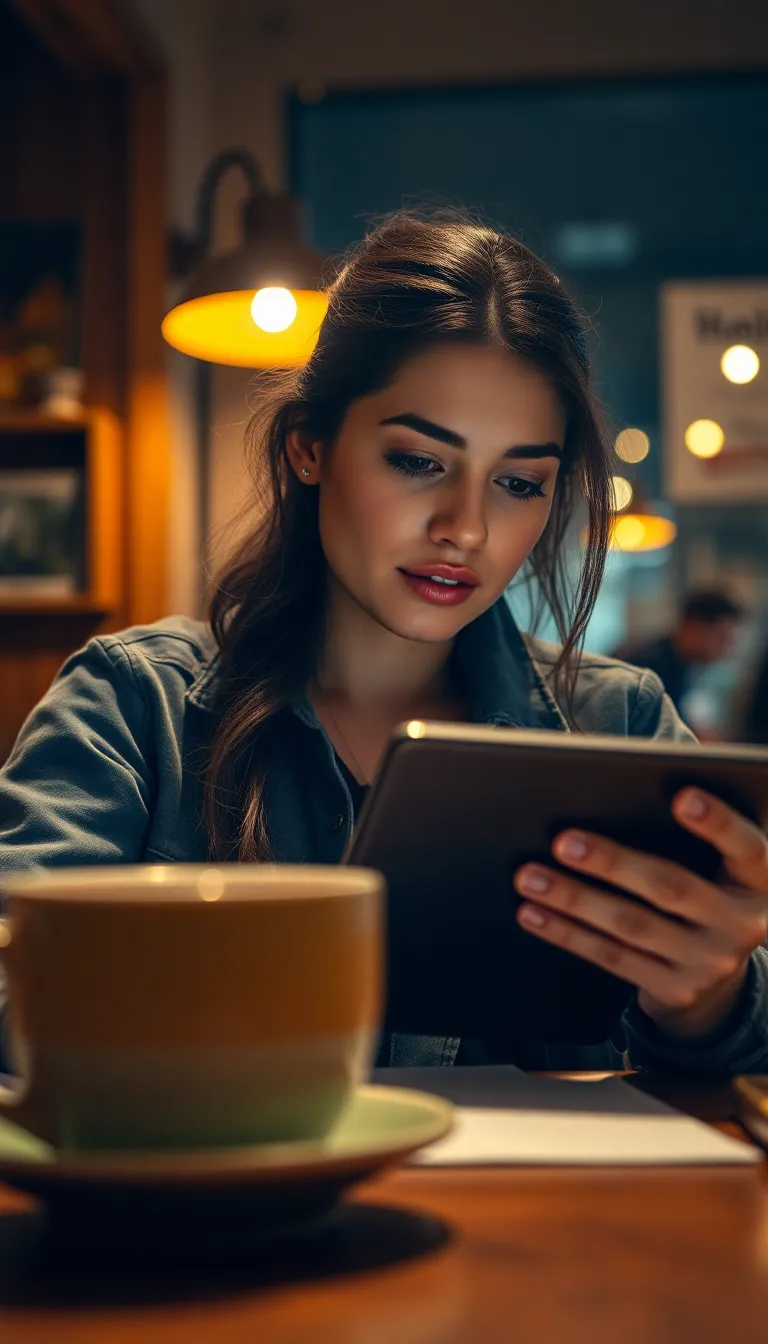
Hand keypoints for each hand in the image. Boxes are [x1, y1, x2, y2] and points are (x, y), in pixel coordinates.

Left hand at [513, 789, 767, 1039]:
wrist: (719, 975)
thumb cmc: (709, 886)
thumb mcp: (722, 861)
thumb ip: (698, 828)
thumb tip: (634, 782)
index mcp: (759, 880)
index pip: (748, 847)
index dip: (718, 824)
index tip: (681, 796)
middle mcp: (742, 924)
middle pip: (671, 887)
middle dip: (612, 862)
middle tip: (562, 840)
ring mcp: (708, 962)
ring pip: (630, 925)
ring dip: (573, 898)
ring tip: (529, 875)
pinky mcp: (675, 989)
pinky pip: (612, 958)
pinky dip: (567, 933)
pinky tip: (533, 912)